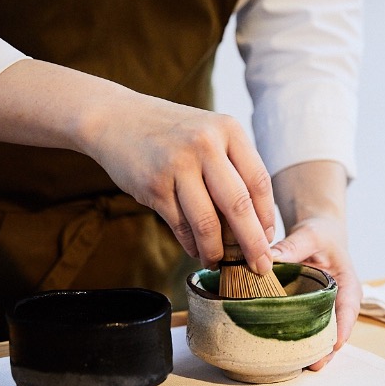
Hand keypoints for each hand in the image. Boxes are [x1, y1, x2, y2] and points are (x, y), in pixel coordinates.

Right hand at [88, 92, 277, 272]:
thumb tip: (257, 224)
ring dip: (216, 251)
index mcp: (228, 130)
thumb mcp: (209, 134)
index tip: (268, 240)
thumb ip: (233, 168)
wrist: (116, 118)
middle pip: (239, 206)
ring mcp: (177, 165)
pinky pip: (181, 226)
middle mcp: (205, 144)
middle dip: (252, 243)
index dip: (266, 217)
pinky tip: (196, 251)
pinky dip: (191, 244)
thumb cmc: (171, 133)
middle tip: (260, 266)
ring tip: (219, 262)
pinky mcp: (154, 185)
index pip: (259, 182)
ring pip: (207, 223)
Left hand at [271, 161, 359, 365]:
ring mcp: (324, 312)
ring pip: (320, 337)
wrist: (317, 234)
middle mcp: (338, 303)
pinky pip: (304, 331)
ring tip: (296, 368)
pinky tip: (280, 355)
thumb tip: (268, 259)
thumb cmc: (319, 234)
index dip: (343, 329)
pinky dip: (295, 342)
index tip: (335, 345)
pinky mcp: (308, 314)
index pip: (349, 310)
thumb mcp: (309, 235)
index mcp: (347, 285)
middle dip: (325, 350)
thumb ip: (291, 247)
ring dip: (310, 352)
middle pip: (335, 331)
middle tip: (313, 366)